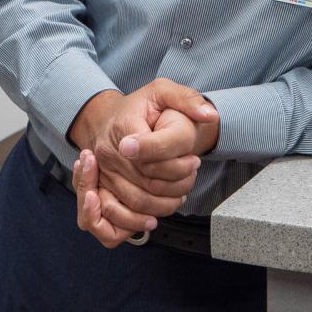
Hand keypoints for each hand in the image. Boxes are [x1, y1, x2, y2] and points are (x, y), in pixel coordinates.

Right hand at [67, 79, 216, 236]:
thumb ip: (187, 99)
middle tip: (192, 175)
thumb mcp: (163, 91)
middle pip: (146, 183)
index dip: (178, 165)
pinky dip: (139, 219)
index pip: (152, 159)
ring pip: (136, 202)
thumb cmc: (138, 107)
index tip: (194, 159)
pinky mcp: (101, 188)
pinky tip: (158, 212)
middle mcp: (107, 153)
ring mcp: (103, 173)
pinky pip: (118, 214)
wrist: (109, 118)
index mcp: (123, 128)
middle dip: (176, 185)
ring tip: (181, 194)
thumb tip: (209, 114)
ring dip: (164, 205)